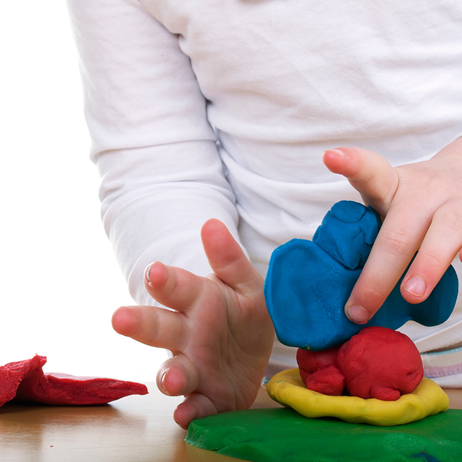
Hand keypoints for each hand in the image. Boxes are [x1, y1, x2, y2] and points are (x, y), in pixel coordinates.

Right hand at [111, 219, 274, 428]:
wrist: (254, 348)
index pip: (176, 288)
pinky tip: (188, 416)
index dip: (164, 281)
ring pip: (173, 370)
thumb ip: (229, 258)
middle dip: (140, 323)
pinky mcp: (209, 396)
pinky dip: (191, 412)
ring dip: (169, 375)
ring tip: (172, 379)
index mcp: (197, 301)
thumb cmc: (244, 310)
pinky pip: (197, 405)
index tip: (155, 272)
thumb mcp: (246, 283)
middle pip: (160, 328)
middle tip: (120, 319)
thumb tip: (211, 224)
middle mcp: (187, 333)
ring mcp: (195, 366)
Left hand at [323, 138, 461, 323]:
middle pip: (397, 233)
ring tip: (411, 295)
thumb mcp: (391, 202)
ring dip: (426, 268)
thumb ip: (375, 229)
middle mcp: (425, 193)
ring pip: (443, 237)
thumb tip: (354, 292)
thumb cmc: (414, 201)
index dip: (352, 164)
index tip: (330, 157)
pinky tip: (445, 287)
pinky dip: (454, 271)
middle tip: (358, 309)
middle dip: (376, 276)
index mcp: (393, 186)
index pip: (371, 172)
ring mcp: (457, 207)